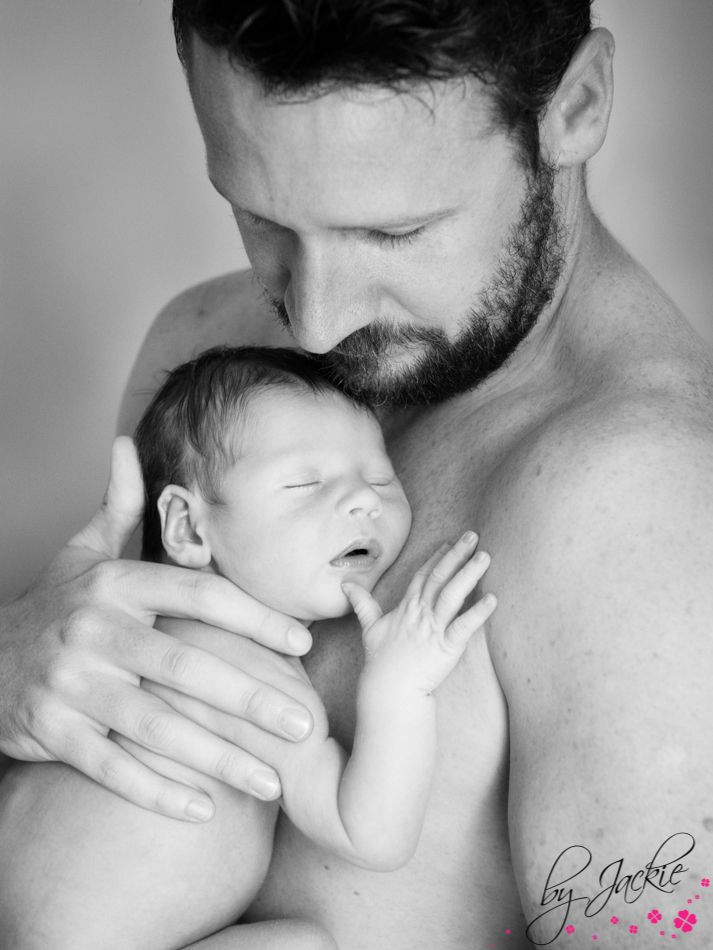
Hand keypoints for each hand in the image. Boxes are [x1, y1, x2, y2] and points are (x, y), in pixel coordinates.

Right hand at [0, 437, 313, 820]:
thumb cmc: (52, 605)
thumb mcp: (80, 551)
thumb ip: (118, 504)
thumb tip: (126, 443)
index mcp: (114, 583)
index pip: (198, 596)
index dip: (254, 617)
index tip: (303, 641)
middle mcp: (93, 630)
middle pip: (184, 667)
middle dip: (250, 699)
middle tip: (303, 726)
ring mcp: (69, 684)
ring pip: (154, 726)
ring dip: (216, 757)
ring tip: (271, 781)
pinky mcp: (49, 732)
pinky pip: (110, 768)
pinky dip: (157, 792)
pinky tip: (205, 810)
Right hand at [343, 532, 495, 693]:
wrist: (387, 688)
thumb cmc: (380, 659)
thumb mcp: (369, 626)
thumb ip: (362, 603)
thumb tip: (345, 585)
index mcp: (407, 607)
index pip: (424, 575)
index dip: (437, 557)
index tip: (450, 541)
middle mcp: (421, 613)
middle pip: (440, 577)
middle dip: (456, 554)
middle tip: (473, 536)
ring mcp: (434, 628)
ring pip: (452, 594)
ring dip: (469, 574)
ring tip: (485, 557)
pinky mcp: (446, 646)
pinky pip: (464, 627)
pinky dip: (478, 613)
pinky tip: (493, 599)